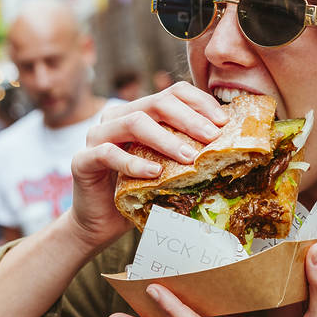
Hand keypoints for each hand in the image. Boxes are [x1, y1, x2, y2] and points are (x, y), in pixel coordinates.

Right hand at [67, 82, 228, 249]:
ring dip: (166, 139)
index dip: (200, 102)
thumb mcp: (169, 170)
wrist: (100, 224)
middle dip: (189, 118)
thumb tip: (233, 149)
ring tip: (189, 157)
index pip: (173, 93)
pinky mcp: (83, 160)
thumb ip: (188, 153)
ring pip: (135, 122)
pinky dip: (134, 162)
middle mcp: (117, 117)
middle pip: (156, 102)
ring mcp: (97, 136)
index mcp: (139, 112)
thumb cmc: (140, 193)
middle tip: (213, 137)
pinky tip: (155, 173)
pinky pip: (108, 154)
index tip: (224, 121)